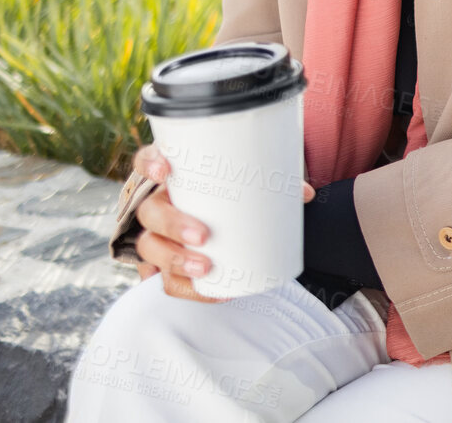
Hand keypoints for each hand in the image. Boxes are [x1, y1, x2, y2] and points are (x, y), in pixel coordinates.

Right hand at [130, 144, 316, 301]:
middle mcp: (159, 204)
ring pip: (151, 248)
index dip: (149, 163)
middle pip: (150, 213)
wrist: (228, 220)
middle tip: (203, 235)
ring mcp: (158, 236)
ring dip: (175, 260)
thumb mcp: (251, 183)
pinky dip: (185, 287)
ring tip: (205, 268)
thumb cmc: (235, 193)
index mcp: (175, 177)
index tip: (165, 171)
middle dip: (173, 225)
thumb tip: (304, 193)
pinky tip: (207, 291)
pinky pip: (166, 280)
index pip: (147, 161)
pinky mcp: (166, 265)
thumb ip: (276, 182)